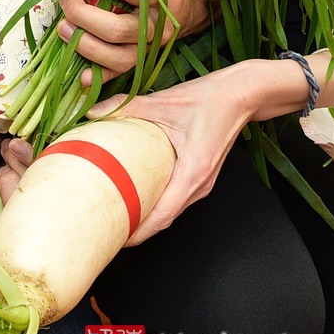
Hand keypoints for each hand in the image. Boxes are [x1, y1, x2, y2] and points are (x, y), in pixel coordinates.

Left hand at [53, 0, 212, 84]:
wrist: (192, 6)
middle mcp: (158, 25)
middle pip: (117, 29)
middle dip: (82, 15)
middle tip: (64, 0)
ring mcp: (151, 48)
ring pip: (118, 57)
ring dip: (84, 45)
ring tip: (63, 28)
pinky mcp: (143, 63)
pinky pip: (119, 75)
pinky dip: (98, 76)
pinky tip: (81, 74)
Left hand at [87, 62, 258, 244]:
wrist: (240, 94)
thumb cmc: (209, 99)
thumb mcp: (162, 101)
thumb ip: (125, 107)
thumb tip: (93, 112)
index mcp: (193, 172)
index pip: (162, 215)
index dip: (138, 231)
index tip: (115, 238)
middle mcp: (200, 184)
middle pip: (165, 219)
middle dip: (137, 229)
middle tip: (106, 229)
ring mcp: (202, 183)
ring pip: (171, 211)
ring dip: (147, 218)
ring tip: (118, 218)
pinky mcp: (201, 177)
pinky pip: (176, 200)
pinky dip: (157, 206)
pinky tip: (138, 199)